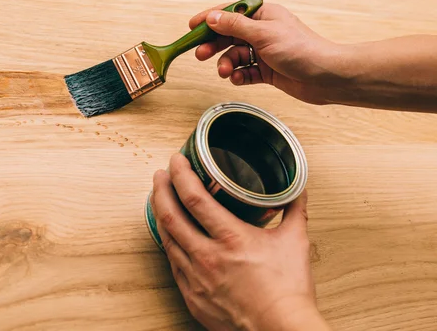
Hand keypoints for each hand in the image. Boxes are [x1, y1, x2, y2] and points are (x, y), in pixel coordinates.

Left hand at [151, 154, 330, 330]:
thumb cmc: (288, 291)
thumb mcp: (295, 242)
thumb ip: (295, 210)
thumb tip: (297, 191)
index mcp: (231, 239)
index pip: (194, 197)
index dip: (180, 174)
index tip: (175, 161)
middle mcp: (207, 256)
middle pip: (171, 214)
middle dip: (161, 189)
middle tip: (160, 175)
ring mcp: (196, 278)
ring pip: (167, 238)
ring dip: (160, 214)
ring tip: (160, 199)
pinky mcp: (192, 296)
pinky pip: (173, 264)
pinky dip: (169, 244)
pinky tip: (170, 236)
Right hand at [190, 2, 346, 104]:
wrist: (325, 77)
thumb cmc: (301, 50)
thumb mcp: (263, 34)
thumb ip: (234, 26)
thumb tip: (212, 18)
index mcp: (263, 15)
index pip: (230, 13)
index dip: (210, 19)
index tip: (191, 27)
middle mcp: (263, 31)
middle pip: (229, 36)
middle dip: (214, 46)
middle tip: (200, 55)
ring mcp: (265, 51)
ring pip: (235, 56)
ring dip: (227, 64)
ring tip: (225, 72)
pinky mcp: (267, 70)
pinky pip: (245, 71)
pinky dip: (239, 76)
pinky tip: (238, 79)